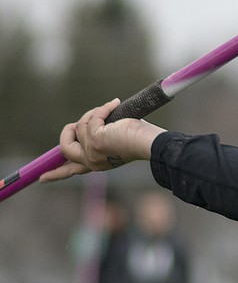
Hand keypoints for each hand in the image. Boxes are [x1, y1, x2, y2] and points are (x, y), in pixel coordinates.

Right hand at [39, 99, 165, 182]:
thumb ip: (101, 137)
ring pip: (79, 127)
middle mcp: (91, 161)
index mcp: (97, 164)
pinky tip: (116, 104)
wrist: (152, 142)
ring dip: (94, 113)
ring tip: (112, 109)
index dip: (55, 173)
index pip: (70, 171)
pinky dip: (103, 108)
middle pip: (64, 148)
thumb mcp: (116, 140)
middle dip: (68, 131)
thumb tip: (91, 125)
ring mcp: (91, 152)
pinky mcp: (95, 140)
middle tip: (79, 122)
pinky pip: (92, 117)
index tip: (42, 178)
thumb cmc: (141, 138)